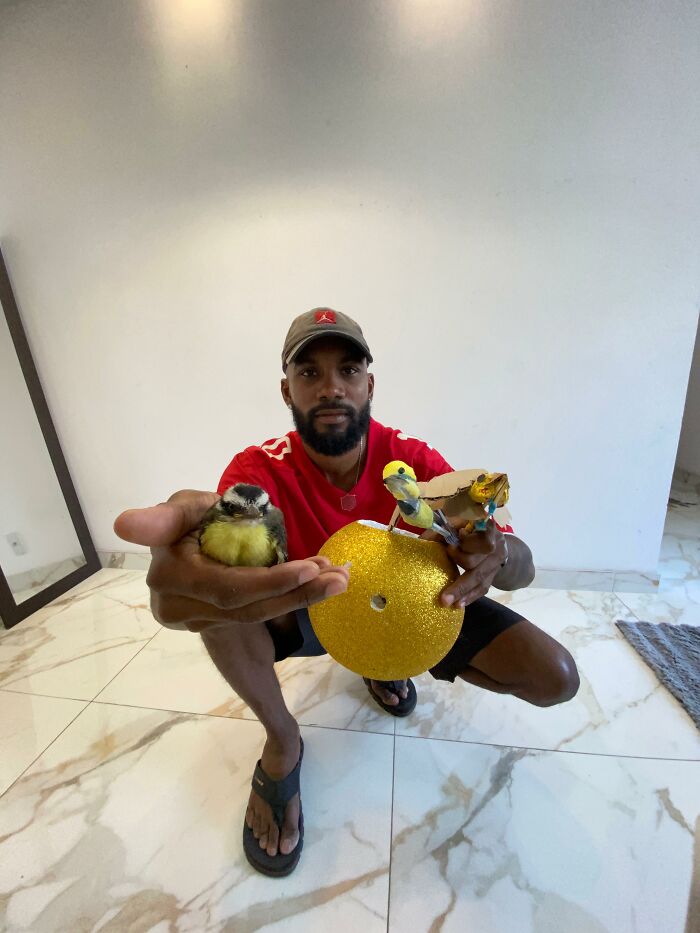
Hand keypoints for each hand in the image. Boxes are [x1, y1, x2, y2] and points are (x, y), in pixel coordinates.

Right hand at [113, 490, 348, 632]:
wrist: (188, 544)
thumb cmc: (190, 516)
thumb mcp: (184, 506)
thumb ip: (163, 516)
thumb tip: (124, 524)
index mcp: (170, 575)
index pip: (229, 586)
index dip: (272, 581)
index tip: (311, 568)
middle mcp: (176, 606)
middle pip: (249, 605)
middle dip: (298, 590)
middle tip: (340, 575)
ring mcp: (193, 620)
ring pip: (255, 614)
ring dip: (301, 597)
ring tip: (338, 580)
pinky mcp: (210, 625)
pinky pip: (254, 614)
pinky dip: (288, 598)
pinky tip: (319, 584)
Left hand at [424, 518, 505, 608]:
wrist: (495, 540)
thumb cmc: (469, 530)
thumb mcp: (457, 525)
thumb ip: (441, 531)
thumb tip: (421, 541)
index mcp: (487, 528)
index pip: (481, 537)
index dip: (467, 543)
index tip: (451, 545)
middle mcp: (496, 546)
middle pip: (477, 560)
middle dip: (460, 566)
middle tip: (445, 577)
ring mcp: (496, 562)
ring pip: (480, 578)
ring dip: (463, 590)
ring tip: (448, 602)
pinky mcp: (493, 576)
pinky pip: (483, 588)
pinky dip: (470, 596)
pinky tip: (459, 604)